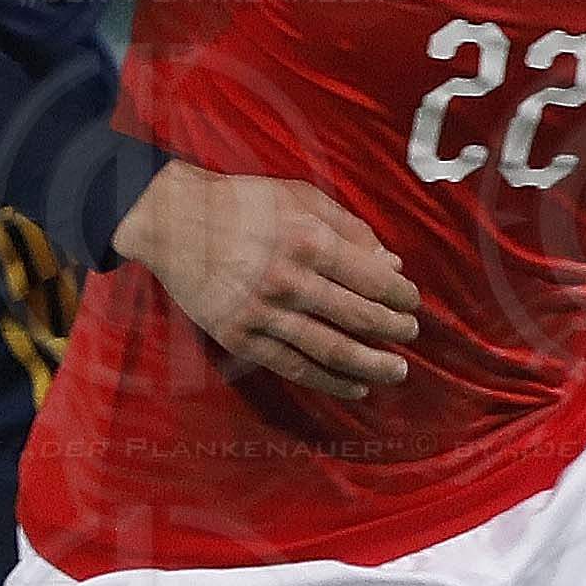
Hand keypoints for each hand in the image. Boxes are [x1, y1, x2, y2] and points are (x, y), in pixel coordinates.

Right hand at [115, 160, 418, 402]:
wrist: (173, 220)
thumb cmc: (243, 203)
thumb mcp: (301, 197)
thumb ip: (350, 229)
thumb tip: (392, 266)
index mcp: (309, 241)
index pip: (374, 281)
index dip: (402, 298)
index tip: (412, 304)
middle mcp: (289, 281)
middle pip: (360, 318)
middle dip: (395, 331)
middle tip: (410, 335)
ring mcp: (263, 314)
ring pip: (333, 350)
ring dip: (372, 365)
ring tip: (397, 371)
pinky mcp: (241, 338)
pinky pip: (295, 367)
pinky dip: (330, 382)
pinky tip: (355, 387)